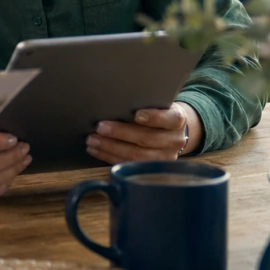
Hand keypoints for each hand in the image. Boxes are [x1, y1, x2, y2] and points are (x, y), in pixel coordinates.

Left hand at [85, 102, 201, 165]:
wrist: (172, 133)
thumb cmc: (158, 113)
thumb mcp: (159, 105)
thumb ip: (145, 103)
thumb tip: (115, 100)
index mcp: (178, 120)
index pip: (170, 119)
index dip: (154, 117)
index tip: (136, 114)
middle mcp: (174, 140)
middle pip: (147, 139)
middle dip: (120, 133)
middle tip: (99, 127)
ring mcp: (164, 158)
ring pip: (136, 156)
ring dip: (110, 148)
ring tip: (92, 140)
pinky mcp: (151, 168)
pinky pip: (128, 164)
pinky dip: (109, 157)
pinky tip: (96, 150)